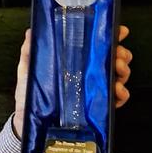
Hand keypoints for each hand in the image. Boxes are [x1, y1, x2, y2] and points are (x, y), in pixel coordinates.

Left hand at [12, 24, 132, 137]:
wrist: (28, 121)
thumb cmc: (29, 94)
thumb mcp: (27, 70)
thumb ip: (29, 52)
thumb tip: (30, 32)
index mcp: (75, 61)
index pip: (97, 45)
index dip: (112, 36)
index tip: (119, 31)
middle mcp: (87, 73)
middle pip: (114, 58)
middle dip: (122, 53)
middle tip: (118, 53)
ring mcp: (94, 90)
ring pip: (119, 75)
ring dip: (123, 70)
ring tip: (117, 68)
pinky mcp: (96, 108)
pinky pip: (116, 99)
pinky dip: (122, 94)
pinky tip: (117, 90)